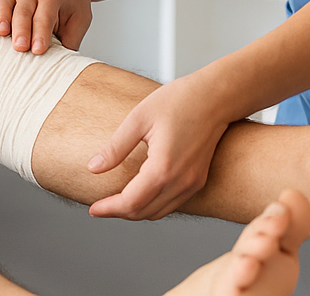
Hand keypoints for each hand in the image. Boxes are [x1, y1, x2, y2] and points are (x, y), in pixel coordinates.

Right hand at [0, 0, 92, 53]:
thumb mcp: (80, 20)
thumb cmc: (72, 3)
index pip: (45, 17)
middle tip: (20, 48)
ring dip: (1, 18)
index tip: (38, 50)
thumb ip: (70, 42)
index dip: (41, 34)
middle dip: (21, 30)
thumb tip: (61, 67)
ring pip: (6, 3)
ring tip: (0, 33)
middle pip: (24, 11)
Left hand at [85, 71, 232, 220]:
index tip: (93, 209)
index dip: (109, 209)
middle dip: (119, 212)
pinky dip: (153, 205)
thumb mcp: (139, 118)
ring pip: (159, 212)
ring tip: (116, 202)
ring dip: (136, 211)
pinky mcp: (199, 180)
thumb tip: (93, 168)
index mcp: (164, 167)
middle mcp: (181, 182)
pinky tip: (140, 194)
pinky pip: (172, 204)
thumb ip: (115, 147)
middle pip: (144, 213)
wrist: (216, 96)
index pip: (131, 202)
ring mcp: (193, 183)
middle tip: (99, 206)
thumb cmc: (179, 100)